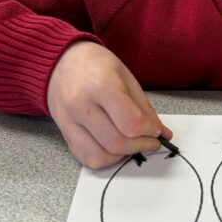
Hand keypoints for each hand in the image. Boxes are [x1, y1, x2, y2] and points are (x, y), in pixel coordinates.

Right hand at [47, 41, 170, 168]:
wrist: (59, 63)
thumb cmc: (95, 65)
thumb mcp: (125, 77)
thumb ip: (143, 108)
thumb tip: (161, 133)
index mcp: (100, 86)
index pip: (130, 122)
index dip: (149, 131)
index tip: (155, 130)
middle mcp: (81, 106)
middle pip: (116, 142)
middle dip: (140, 146)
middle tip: (150, 140)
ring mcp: (69, 123)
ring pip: (99, 157)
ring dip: (122, 156)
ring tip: (131, 144)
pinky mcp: (64, 134)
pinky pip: (86, 158)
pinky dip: (105, 158)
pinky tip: (114, 147)